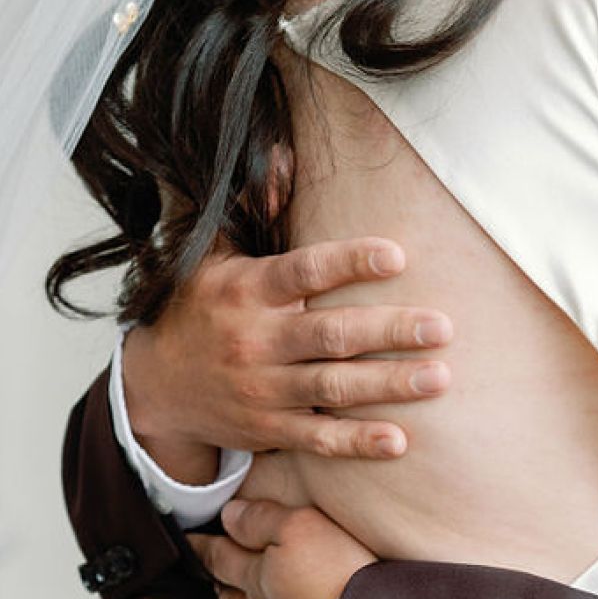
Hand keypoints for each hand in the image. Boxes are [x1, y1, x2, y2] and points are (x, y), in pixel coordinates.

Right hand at [124, 238, 453, 475]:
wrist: (154, 386)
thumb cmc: (198, 305)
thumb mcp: (208, 251)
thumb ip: (248, 206)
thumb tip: (283, 156)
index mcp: (248, 290)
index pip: (306, 272)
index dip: (351, 263)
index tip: (398, 256)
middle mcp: (256, 340)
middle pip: (332, 335)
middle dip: (391, 331)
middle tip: (442, 327)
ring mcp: (263, 389)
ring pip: (334, 387)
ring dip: (390, 385)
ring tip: (440, 377)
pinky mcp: (268, 429)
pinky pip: (317, 438)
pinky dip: (356, 442)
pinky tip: (398, 441)